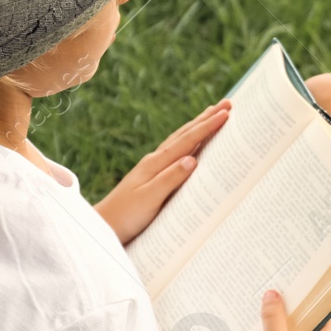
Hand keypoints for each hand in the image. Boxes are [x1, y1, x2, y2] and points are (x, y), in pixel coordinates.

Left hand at [96, 100, 229, 242]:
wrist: (103, 226)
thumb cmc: (126, 216)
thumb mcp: (149, 200)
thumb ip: (170, 179)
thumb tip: (192, 159)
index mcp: (156, 164)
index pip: (186, 141)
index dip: (207, 127)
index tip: (225, 113)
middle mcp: (154, 160)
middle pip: (184, 134)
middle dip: (206, 119)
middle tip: (226, 104)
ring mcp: (152, 167)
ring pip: (179, 140)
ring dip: (197, 126)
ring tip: (211, 114)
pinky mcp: (151, 176)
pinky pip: (175, 152)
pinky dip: (187, 142)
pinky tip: (190, 142)